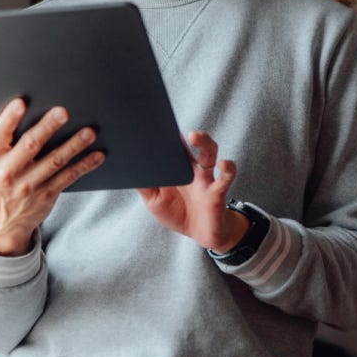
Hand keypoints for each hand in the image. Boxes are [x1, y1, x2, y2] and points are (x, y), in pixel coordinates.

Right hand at [0, 98, 104, 255]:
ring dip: (74, 145)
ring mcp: (28, 185)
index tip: (21, 103)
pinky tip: (97, 154)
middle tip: (63, 111)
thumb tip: (32, 109)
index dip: (10, 118)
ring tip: (89, 132)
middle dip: (47, 127)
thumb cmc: (1, 179)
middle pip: (30, 145)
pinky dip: (84, 165)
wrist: (3, 221)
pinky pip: (68, 176)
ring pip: (55, 160)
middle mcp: (8, 172)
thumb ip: (6, 141)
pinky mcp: (46, 195)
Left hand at [137, 131, 247, 252]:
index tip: (157, 122)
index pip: (173, 146)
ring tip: (194, 136)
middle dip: (187, 133)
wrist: (200, 234)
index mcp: (177, 169)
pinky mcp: (217, 192)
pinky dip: (228, 169)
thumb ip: (144, 185)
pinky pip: (225, 177)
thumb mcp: (154, 200)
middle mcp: (193, 169)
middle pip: (193, 145)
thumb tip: (128, 170)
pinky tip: (224, 163)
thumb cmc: (177, 213)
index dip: (167, 134)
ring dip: (204, 142)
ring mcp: (205, 178)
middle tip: (176, 125)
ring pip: (209, 154)